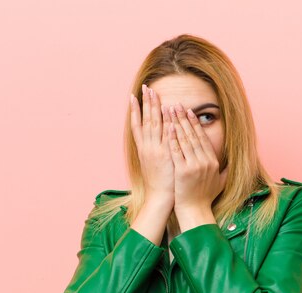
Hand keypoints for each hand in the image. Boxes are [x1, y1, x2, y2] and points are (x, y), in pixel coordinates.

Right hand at [129, 84, 175, 204]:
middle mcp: (147, 147)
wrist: (160, 197)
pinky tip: (167, 110)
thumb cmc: (159, 183)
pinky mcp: (166, 154)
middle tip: (145, 87)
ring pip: (154, 124)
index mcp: (142, 149)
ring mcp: (156, 150)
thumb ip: (153, 151)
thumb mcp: (152, 164)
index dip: (135, 110)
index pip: (137, 125)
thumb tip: (154, 141)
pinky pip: (166, 135)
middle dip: (145, 103)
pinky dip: (166, 122)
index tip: (133, 96)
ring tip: (153, 93)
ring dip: (154, 107)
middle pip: (145, 120)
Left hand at [168, 102, 228, 214]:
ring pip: (185, 140)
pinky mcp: (183, 171)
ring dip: (177, 123)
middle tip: (176, 104)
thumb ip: (225, 170)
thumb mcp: (220, 183)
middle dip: (184, 118)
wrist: (195, 211)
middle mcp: (205, 162)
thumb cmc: (205, 198)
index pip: (203, 138)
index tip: (189, 111)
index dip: (195, 124)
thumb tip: (231, 163)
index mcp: (213, 162)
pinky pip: (177, 151)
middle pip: (193, 135)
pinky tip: (168, 127)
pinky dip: (173, 138)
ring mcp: (194, 166)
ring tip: (169, 110)